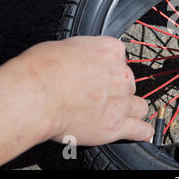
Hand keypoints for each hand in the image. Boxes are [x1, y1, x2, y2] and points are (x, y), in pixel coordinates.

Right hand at [15, 36, 153, 144]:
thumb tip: (80, 59)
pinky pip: (140, 130)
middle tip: (98, 97)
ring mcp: (121, 101)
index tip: (99, 74)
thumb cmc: (42, 70)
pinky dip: (141, 132)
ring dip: (130, 110)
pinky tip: (141, 132)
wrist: (37, 95)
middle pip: (129, 83)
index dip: (108, 69)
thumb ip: (84, 53)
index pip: (120, 58)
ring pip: (139, 106)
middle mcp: (121, 75)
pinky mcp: (116, 125)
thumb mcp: (66, 46)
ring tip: (118, 114)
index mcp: (111, 51)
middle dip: (116, 90)